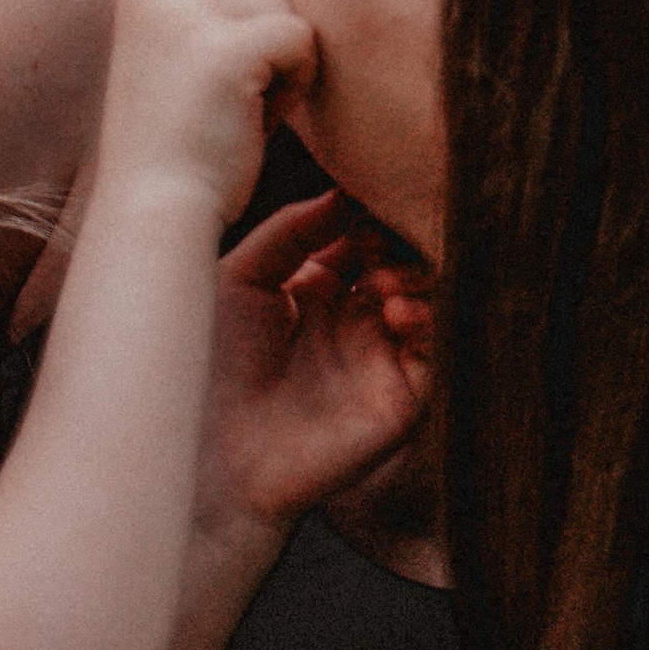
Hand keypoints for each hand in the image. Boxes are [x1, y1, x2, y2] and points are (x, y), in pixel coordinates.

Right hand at [96, 0, 312, 230]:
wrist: (151, 207)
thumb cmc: (180, 141)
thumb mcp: (184, 46)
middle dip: (277, 27)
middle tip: (234, 92)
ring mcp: (191, 4)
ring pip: (293, 1)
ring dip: (289, 59)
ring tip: (239, 104)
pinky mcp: (226, 39)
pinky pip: (302, 37)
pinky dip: (297, 82)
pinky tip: (253, 114)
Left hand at [202, 193, 432, 533]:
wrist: (213, 459)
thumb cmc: (212, 369)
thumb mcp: (241, 277)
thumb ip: (291, 230)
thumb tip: (344, 189)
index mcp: (319, 289)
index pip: (366, 234)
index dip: (371, 211)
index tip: (366, 190)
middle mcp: (356, 321)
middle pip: (405, 260)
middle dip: (399, 241)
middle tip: (376, 238)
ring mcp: (380, 360)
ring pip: (431, 301)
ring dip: (416, 280)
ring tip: (380, 282)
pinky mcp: (400, 403)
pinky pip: (437, 356)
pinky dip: (428, 326)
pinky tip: (394, 315)